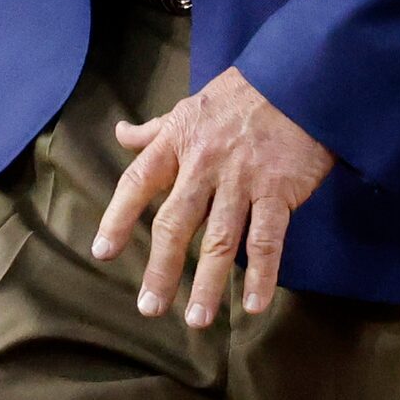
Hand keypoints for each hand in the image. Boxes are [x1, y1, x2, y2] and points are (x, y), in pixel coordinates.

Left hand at [93, 67, 334, 328]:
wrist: (297, 80)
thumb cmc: (240, 97)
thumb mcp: (190, 107)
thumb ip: (156, 130)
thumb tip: (122, 134)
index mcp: (178, 141)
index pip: (138, 182)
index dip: (118, 218)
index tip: (103, 252)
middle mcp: (204, 163)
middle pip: (176, 222)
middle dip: (162, 268)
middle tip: (150, 308)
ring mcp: (242, 179)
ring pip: (220, 239)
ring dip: (208, 284)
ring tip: (197, 320)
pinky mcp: (279, 190)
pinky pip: (267, 239)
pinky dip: (262, 274)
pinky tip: (254, 304)